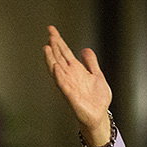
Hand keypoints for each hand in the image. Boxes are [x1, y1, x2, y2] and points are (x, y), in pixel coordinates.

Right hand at [43, 25, 112, 145]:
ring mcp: (69, 85)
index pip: (65, 52)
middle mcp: (70, 76)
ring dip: (52, 59)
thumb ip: (91, 63)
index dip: (59, 41)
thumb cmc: (97, 99)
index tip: (52, 30)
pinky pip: (63, 85)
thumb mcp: (97, 76)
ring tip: (47, 47)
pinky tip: (56, 67)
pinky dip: (59, 76)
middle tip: (50, 33)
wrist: (99, 115)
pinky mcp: (71, 96)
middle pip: (59, 58)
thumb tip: (85, 50)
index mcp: (76, 70)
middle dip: (55, 46)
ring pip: (57, 69)